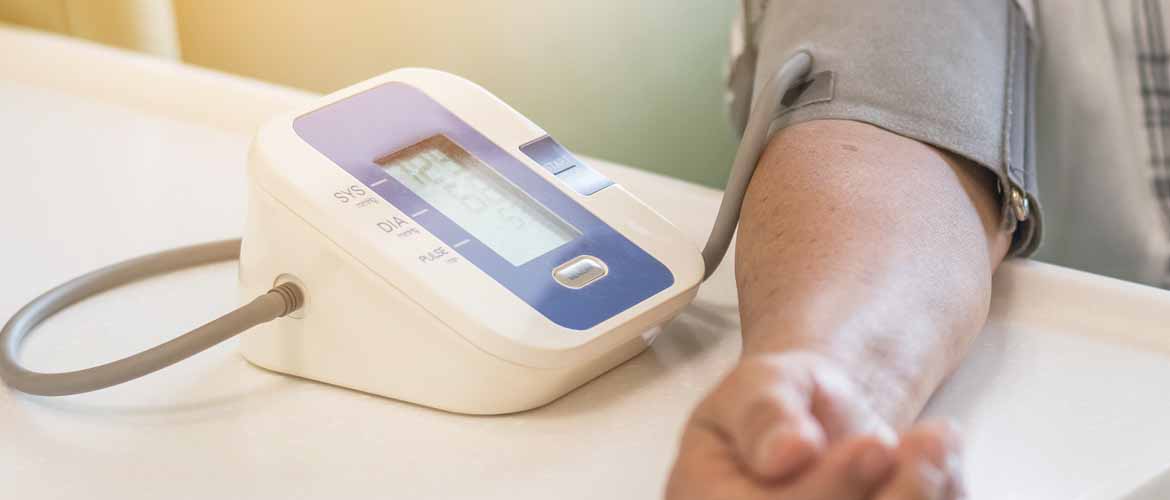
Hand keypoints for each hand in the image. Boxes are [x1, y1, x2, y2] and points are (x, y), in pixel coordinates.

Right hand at [665, 351, 964, 498]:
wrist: (815, 422)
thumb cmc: (779, 403)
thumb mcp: (759, 383)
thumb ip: (763, 412)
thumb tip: (785, 452)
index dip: (826, 492)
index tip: (874, 444)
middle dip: (893, 499)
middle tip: (932, 443)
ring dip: (920, 499)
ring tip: (941, 444)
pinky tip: (942, 465)